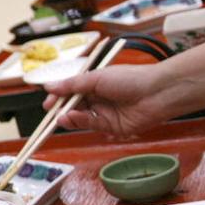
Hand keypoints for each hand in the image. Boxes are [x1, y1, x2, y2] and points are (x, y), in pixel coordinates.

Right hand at [42, 64, 170, 136]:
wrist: (157, 93)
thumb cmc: (130, 79)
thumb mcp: (96, 78)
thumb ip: (72, 85)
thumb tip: (49, 87)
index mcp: (95, 83)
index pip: (71, 91)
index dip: (59, 96)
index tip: (47, 102)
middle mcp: (99, 98)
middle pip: (74, 105)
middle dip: (61, 108)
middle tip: (49, 111)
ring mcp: (105, 113)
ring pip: (80, 117)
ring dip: (68, 116)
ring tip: (59, 116)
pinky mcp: (111, 127)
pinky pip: (90, 125)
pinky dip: (79, 122)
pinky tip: (70, 118)